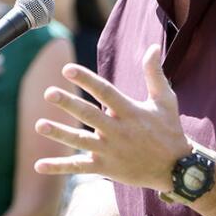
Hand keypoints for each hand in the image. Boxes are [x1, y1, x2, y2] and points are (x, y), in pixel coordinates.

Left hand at [33, 43, 189, 191]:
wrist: (177, 169)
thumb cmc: (169, 130)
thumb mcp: (165, 100)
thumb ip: (154, 74)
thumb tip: (152, 46)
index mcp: (130, 112)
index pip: (105, 92)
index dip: (86, 80)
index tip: (67, 70)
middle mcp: (118, 131)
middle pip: (89, 115)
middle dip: (69, 104)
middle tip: (48, 93)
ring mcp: (111, 151)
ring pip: (80, 141)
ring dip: (59, 134)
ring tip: (39, 125)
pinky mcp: (106, 168)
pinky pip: (79, 167)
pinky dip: (59, 167)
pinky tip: (39, 165)